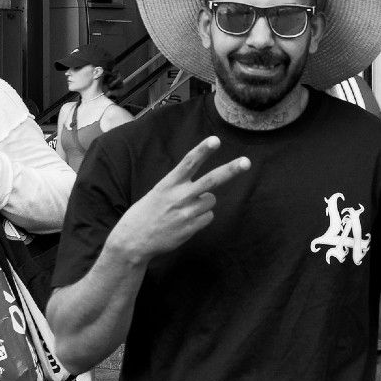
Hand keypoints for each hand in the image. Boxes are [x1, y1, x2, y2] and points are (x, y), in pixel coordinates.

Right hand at [105, 138, 250, 264]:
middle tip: (246, 162)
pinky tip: (186, 221)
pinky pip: (209, 217)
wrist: (134, 240)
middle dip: (230, 170)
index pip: (188, 163)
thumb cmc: (147, 212)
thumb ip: (180, 187)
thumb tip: (208, 191)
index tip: (215, 140)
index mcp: (168, 184)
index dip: (202, 150)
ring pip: (211, 200)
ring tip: (185, 209)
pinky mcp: (191, 228)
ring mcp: (186, 213)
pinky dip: (202, 217)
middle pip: (211, 181)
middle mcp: (179, 196)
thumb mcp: (159, 192)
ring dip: (204, 202)